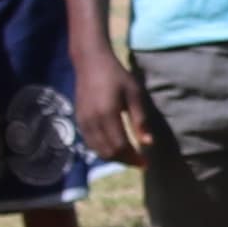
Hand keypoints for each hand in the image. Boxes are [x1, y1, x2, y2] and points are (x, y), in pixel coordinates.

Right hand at [79, 44, 154, 165]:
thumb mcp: (134, 94)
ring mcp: (83, 122)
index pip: (120, 146)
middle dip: (125, 161)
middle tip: (139, 161)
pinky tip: (114, 147)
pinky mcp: (79, 120)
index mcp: (108, 115)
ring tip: (128, 156)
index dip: (133, 159)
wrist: (90, 62)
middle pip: (108, 152)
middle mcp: (93, 122)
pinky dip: (102, 150)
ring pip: (98, 150)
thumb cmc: (117, 76)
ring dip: (114, 157)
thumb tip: (148, 144)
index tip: (146, 163)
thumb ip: (140, 120)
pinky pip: (90, 143)